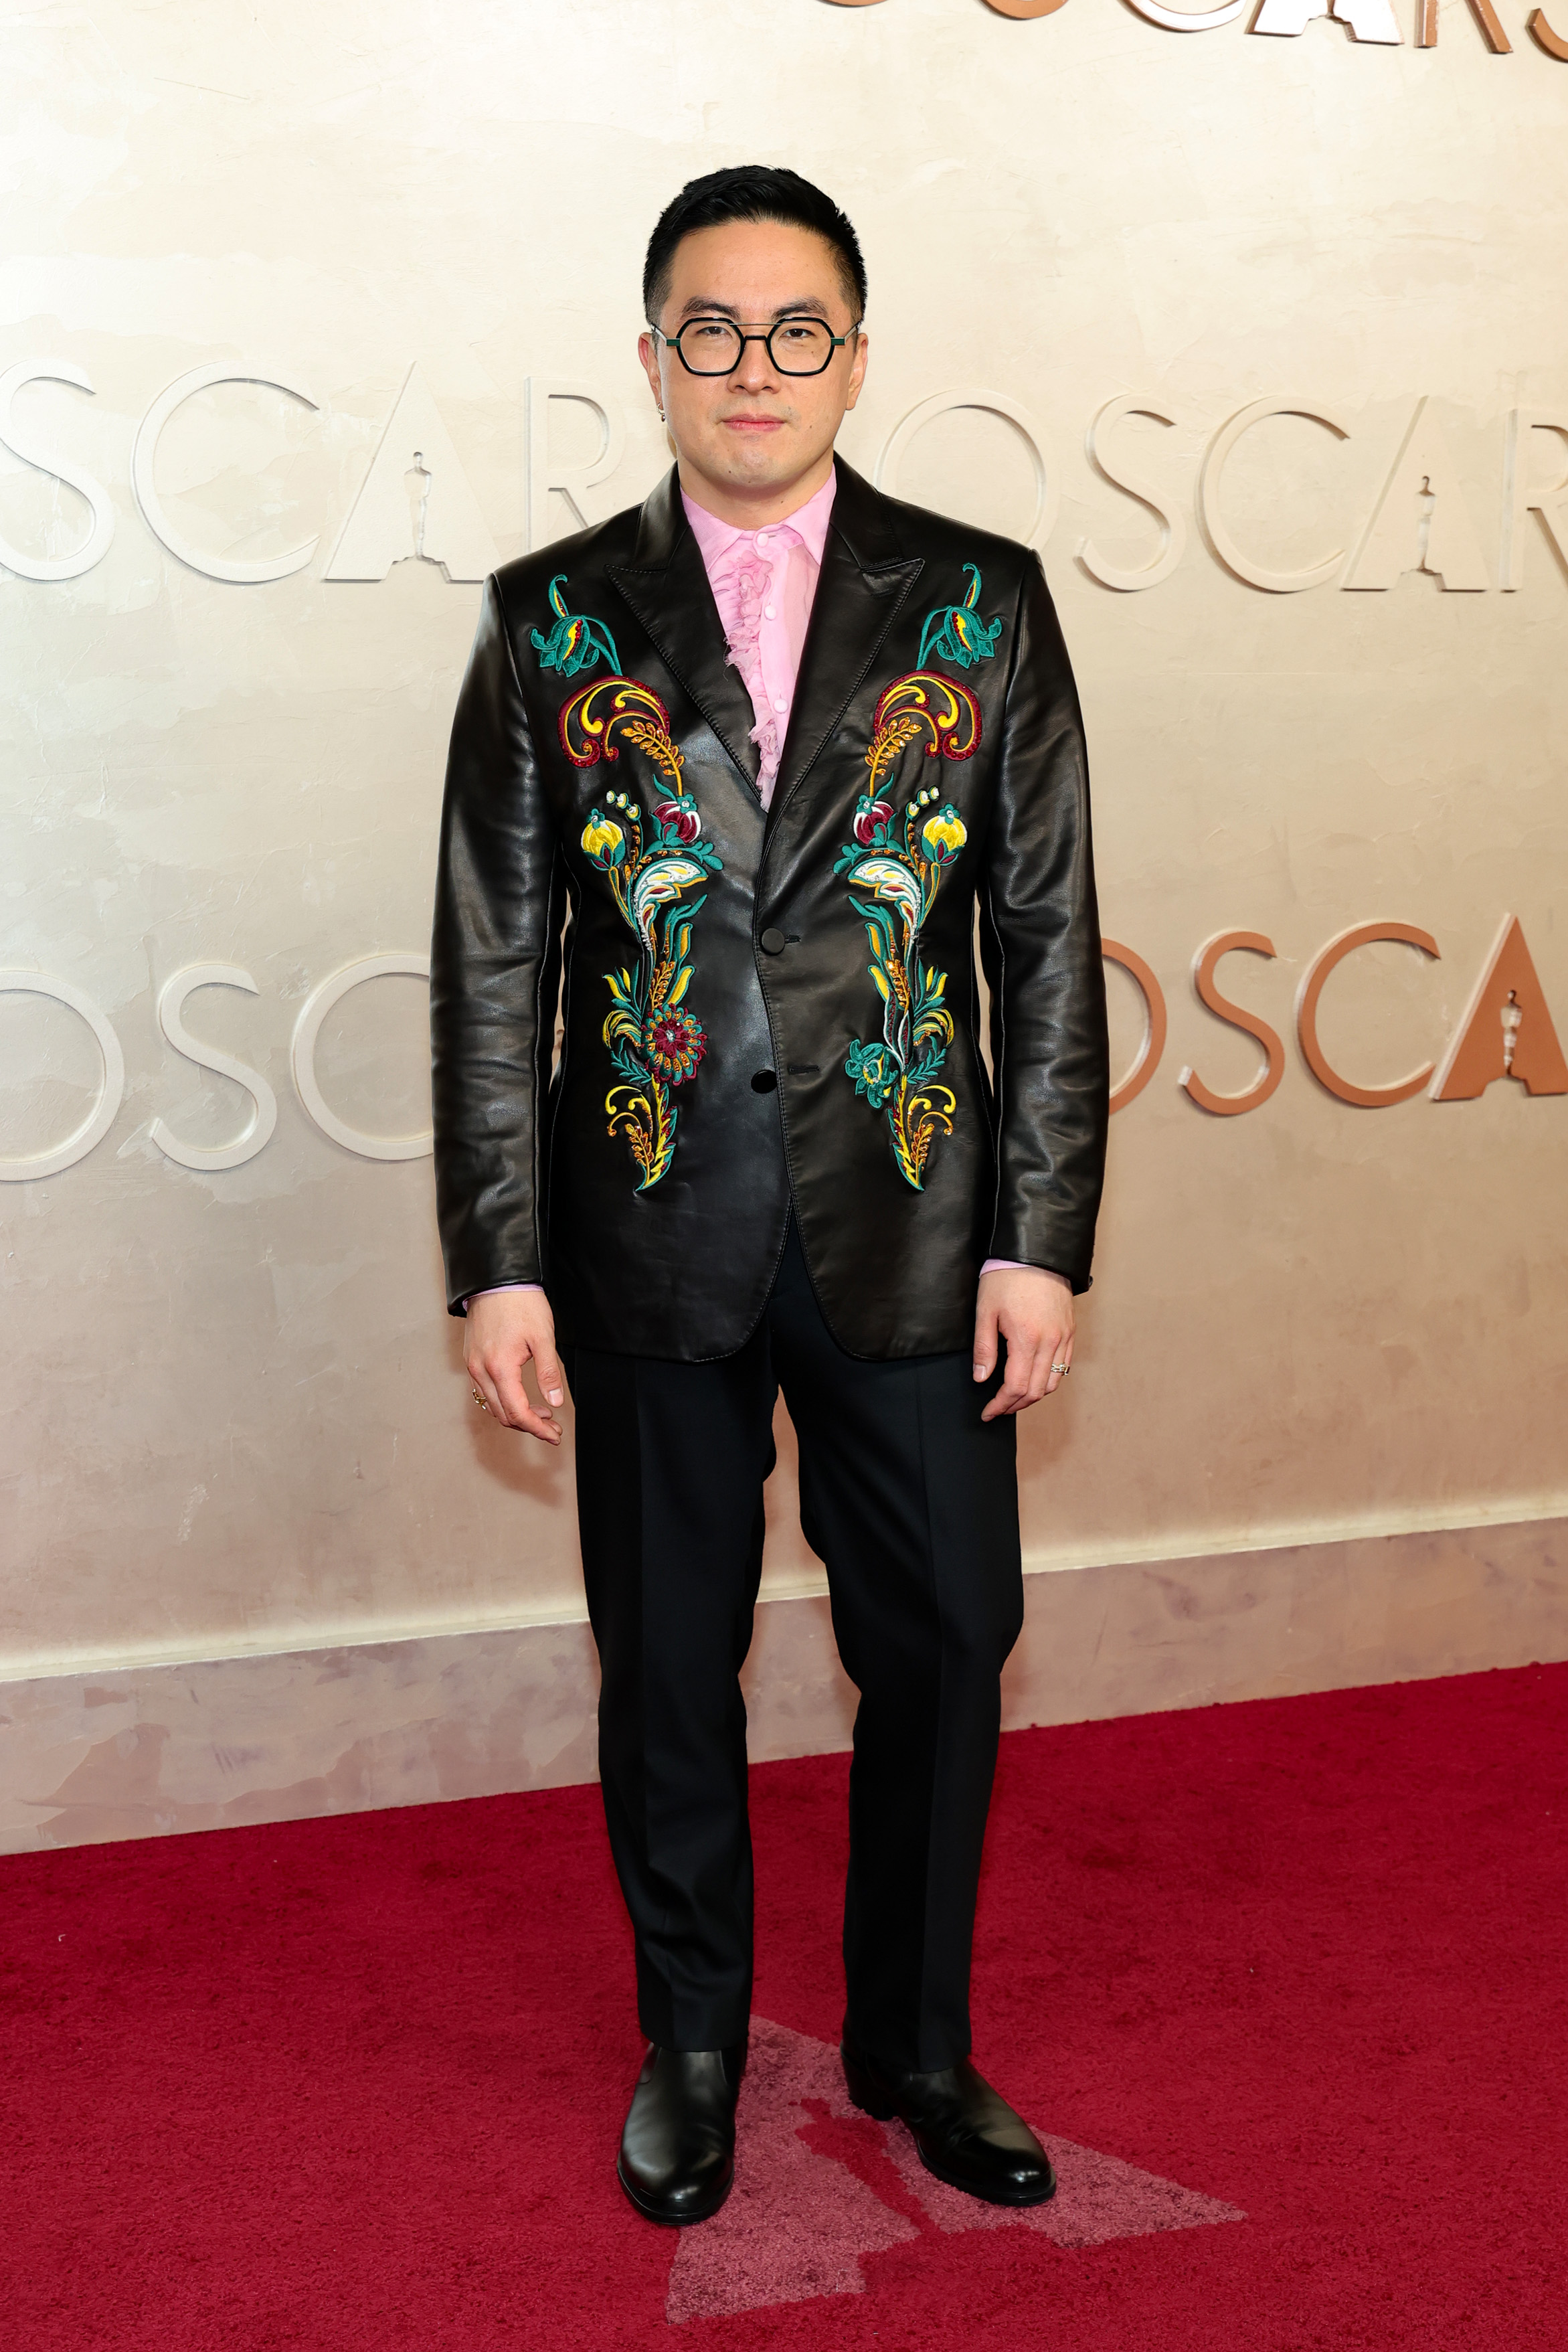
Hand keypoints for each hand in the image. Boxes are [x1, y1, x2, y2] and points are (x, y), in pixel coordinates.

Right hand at [465, 1290, 565, 1445]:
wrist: (496, 1280)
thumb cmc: (521, 1303)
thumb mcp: (543, 1337)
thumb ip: (548, 1373)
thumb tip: (555, 1403)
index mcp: (500, 1367)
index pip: (517, 1412)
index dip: (537, 1429)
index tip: (554, 1435)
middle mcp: (481, 1371)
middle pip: (503, 1415)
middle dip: (529, 1426)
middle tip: (552, 1428)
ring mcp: (473, 1366)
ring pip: (492, 1405)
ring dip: (516, 1415)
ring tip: (542, 1413)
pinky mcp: (471, 1359)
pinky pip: (484, 1391)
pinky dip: (503, 1401)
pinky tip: (521, 1397)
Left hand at [973, 1266, 1073, 1422]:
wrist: (1036, 1254)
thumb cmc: (1007, 1278)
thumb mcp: (986, 1311)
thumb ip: (984, 1348)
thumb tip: (982, 1378)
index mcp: (1027, 1339)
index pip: (1016, 1387)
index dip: (1001, 1405)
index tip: (988, 1412)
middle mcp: (1050, 1342)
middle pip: (1036, 1391)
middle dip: (1015, 1405)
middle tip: (998, 1408)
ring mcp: (1064, 1338)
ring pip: (1053, 1383)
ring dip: (1033, 1396)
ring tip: (1014, 1398)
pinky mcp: (1070, 1331)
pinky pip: (1064, 1366)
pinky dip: (1049, 1380)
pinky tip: (1034, 1379)